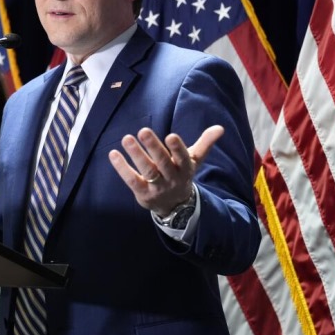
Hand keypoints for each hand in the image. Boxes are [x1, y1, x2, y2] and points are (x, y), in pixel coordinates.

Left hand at [108, 125, 224, 215]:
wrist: (175, 205)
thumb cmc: (182, 174)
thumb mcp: (194, 160)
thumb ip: (205, 143)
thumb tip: (220, 128)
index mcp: (185, 168)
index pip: (182, 158)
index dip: (177, 148)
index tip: (171, 136)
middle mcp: (172, 178)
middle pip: (162, 163)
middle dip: (153, 147)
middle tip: (143, 131)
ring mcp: (157, 187)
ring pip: (147, 170)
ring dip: (136, 154)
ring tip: (126, 139)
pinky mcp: (143, 193)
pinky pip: (132, 180)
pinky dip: (122, 168)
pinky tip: (113, 154)